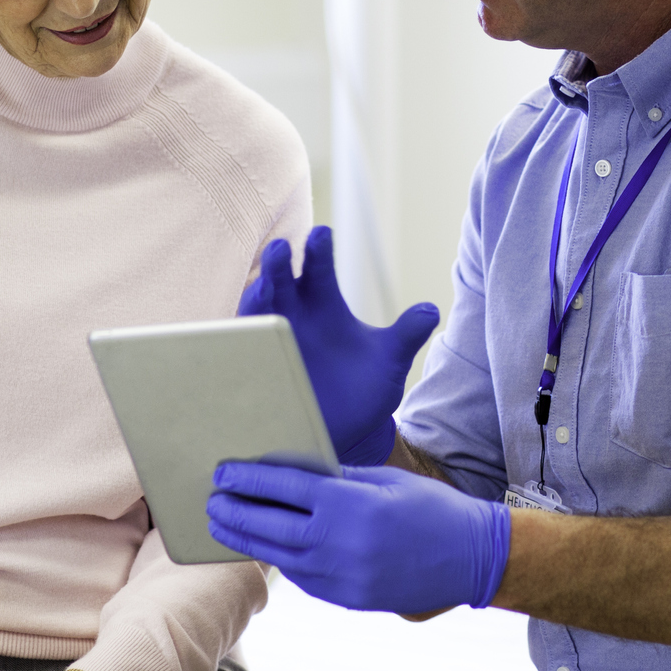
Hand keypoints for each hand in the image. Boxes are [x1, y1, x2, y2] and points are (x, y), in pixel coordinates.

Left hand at [207, 462, 509, 613]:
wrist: (471, 558)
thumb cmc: (430, 508)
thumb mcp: (383, 480)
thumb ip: (336, 480)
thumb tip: (291, 475)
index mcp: (349, 505)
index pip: (283, 488)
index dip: (248, 479)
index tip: (223, 473)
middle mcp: (340, 543)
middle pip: (270, 526)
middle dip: (235, 512)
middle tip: (211, 501)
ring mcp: (342, 577)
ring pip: (280, 557)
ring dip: (247, 541)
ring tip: (223, 526)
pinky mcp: (348, 599)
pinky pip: (303, 578)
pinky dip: (281, 560)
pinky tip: (265, 548)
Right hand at [239, 226, 439, 465]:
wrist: (340, 436)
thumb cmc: (360, 391)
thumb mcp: (387, 363)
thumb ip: (406, 336)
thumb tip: (430, 311)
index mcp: (323, 303)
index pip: (320, 268)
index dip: (319, 250)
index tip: (322, 235)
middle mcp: (292, 315)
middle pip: (281, 280)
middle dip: (279, 264)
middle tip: (283, 249)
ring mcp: (271, 341)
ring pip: (256, 310)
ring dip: (256, 296)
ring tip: (262, 288)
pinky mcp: (254, 368)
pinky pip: (242, 351)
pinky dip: (241, 341)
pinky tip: (243, 335)